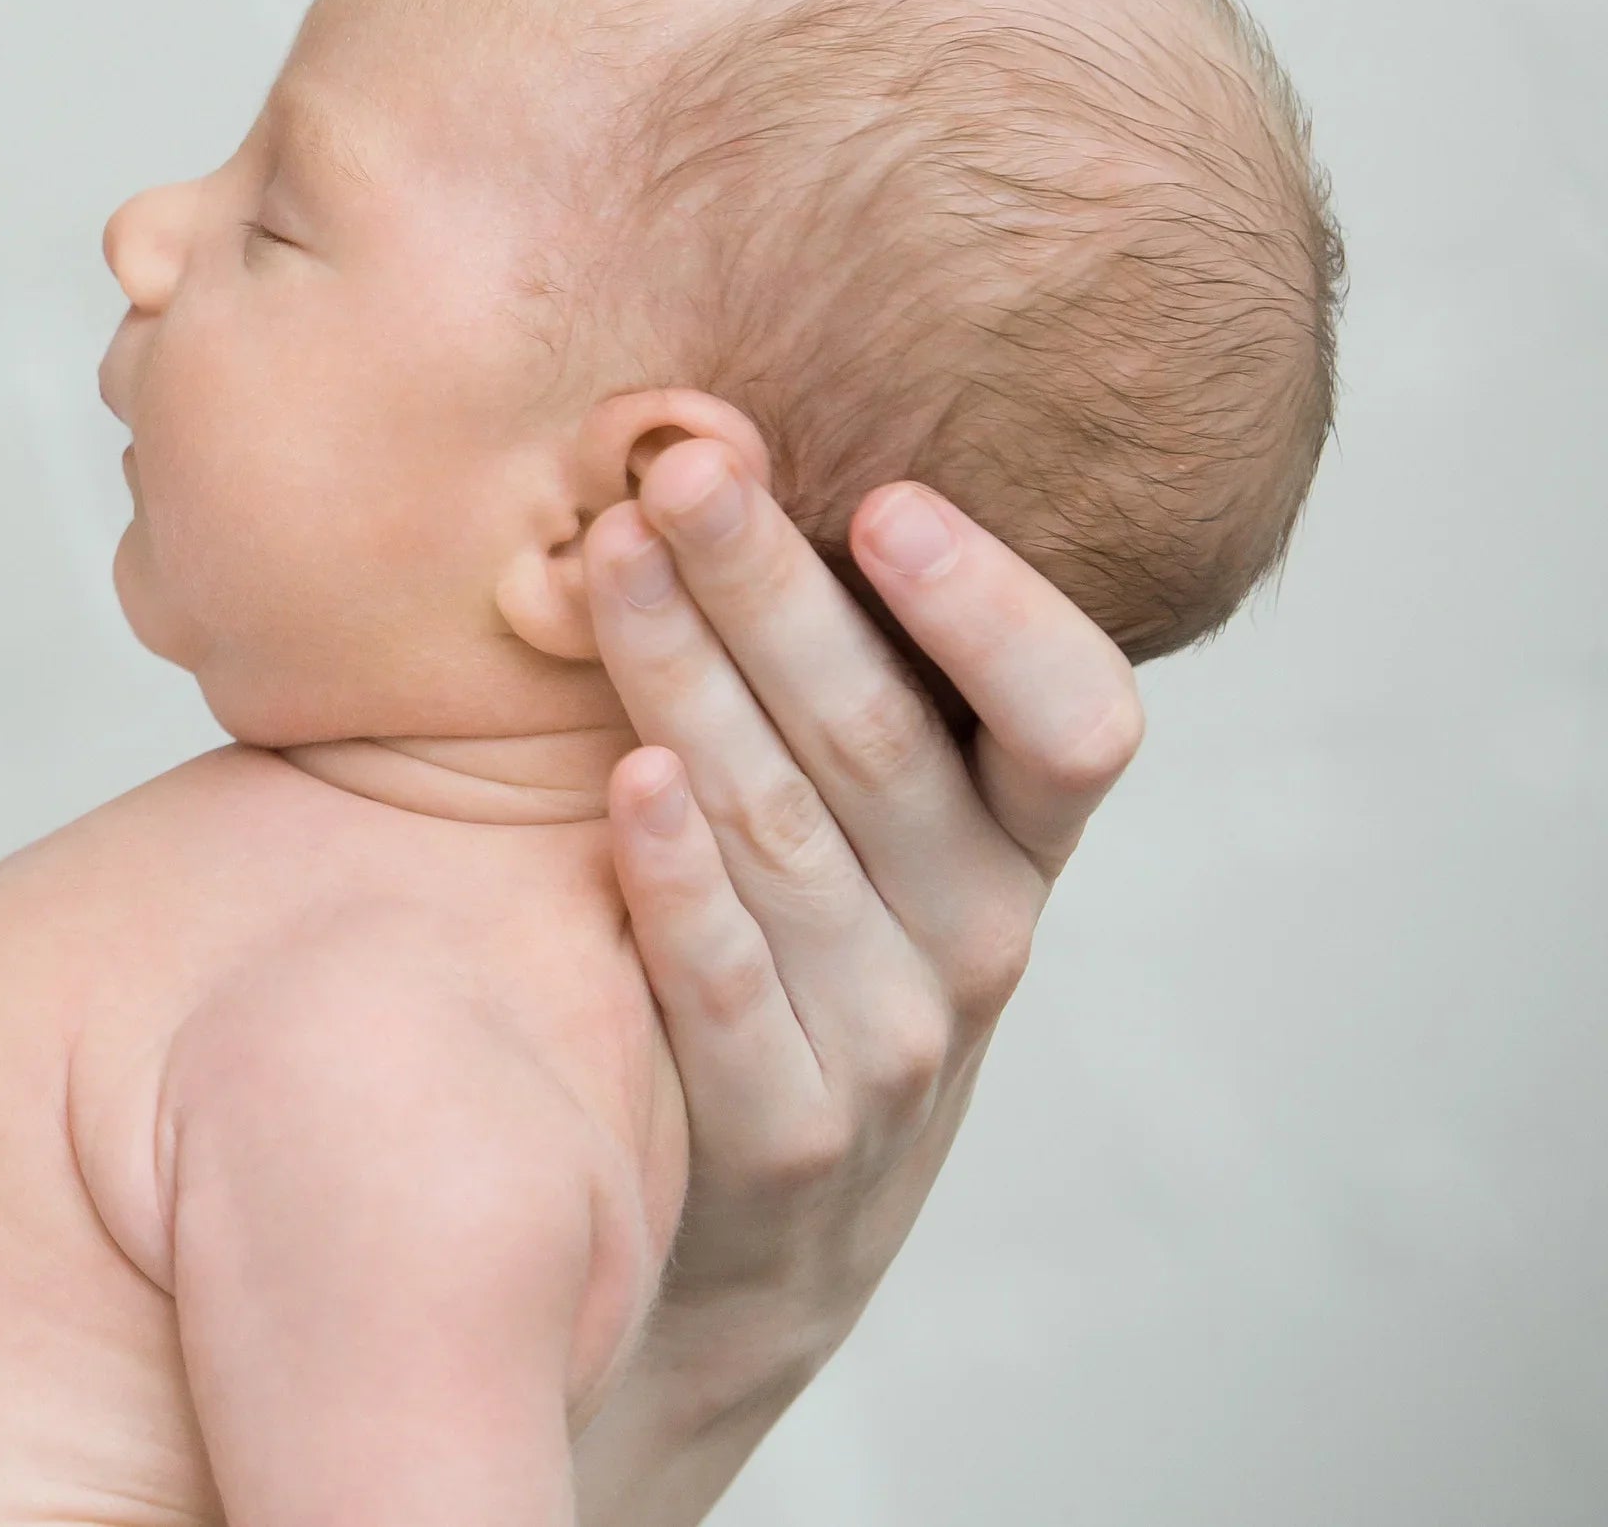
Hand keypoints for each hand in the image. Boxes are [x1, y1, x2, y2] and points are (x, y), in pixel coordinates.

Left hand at [567, 439, 1144, 1526]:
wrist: (732, 1242)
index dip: (996, 610)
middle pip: (884, 740)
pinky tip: (627, 784)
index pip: (1073, 717)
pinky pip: (732, 991)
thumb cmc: (781, 959)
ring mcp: (887, 1043)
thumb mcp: (853, 832)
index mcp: (1012, 843)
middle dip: (773, 588)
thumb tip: (712, 442)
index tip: (890, 497)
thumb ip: (826, 678)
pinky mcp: (784, 1137)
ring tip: (612, 560)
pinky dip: (682, 886)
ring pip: (790, 837)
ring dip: (692, 686)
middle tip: (681, 461)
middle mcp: (976, 936)